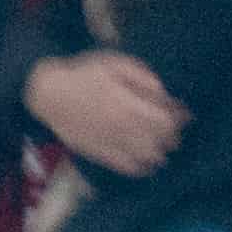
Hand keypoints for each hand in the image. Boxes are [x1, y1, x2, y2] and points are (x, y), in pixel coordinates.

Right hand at [24, 51, 186, 174]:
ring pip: (148, 157)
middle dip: (173, 135)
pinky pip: (127, 168)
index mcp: (129, 105)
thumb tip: (163, 93)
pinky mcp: (100, 154)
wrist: (48, 93)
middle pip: (161, 141)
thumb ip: (143, 77)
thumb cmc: (84, 73)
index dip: (179, 119)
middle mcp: (123, 128)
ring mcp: (112, 143)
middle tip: (174, 129)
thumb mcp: (116, 64)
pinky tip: (148, 162)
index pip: (166, 121)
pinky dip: (142, 167)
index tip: (184, 114)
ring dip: (160, 152)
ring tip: (162, 146)